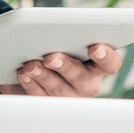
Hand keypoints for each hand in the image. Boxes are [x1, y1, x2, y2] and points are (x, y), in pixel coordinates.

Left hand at [0, 42, 119, 96]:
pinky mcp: (46, 103)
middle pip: (80, 78)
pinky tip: (23, 74)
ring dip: (43, 76)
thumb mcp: (63, 37)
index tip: (95, 47)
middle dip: (64, 67)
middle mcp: (86, 84)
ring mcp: (67, 96)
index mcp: (98, 65)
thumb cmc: (56, 44)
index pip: (110, 63)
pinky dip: (30, 85)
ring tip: (30, 66)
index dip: (106, 56)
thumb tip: (51, 29)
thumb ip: (65, 33)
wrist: (33, 59)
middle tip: (50, 58)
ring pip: (57, 89)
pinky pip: (39, 97)